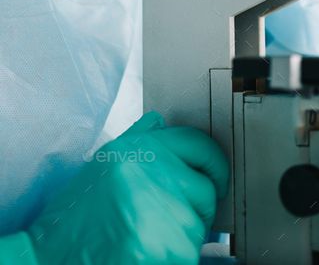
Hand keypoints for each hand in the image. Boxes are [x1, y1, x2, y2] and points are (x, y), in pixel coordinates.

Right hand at [0, 112, 228, 264]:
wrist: (47, 260)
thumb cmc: (76, 218)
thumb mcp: (104, 165)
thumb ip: (137, 141)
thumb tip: (161, 123)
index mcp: (137, 150)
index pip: (197, 143)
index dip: (214, 162)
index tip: (216, 177)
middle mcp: (151, 172)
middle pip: (204, 189)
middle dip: (195, 209)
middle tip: (167, 222)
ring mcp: (159, 210)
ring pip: (198, 227)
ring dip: (182, 239)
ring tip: (147, 240)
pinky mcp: (164, 249)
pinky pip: (189, 254)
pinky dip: (175, 259)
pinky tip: (146, 256)